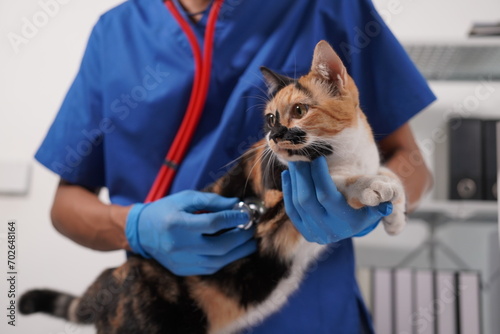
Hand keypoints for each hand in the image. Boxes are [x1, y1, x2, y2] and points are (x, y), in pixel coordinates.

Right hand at [125, 190, 255, 275]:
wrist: (140, 232)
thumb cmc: (165, 210)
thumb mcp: (185, 198)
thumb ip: (211, 201)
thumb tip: (236, 205)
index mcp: (177, 224)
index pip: (212, 224)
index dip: (233, 219)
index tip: (246, 214)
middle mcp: (179, 245)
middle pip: (219, 246)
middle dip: (240, 237)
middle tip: (251, 228)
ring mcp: (181, 261)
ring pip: (218, 261)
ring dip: (238, 252)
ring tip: (249, 242)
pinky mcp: (183, 270)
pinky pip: (210, 268)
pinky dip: (226, 259)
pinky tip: (234, 251)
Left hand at [281, 157, 391, 243]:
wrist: (350, 227)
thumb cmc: (363, 209)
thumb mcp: (374, 208)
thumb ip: (379, 203)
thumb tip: (387, 203)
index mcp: (345, 222)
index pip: (326, 196)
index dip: (319, 176)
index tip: (318, 159)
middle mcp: (327, 230)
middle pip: (307, 199)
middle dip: (302, 176)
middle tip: (300, 158)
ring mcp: (314, 232)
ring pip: (297, 203)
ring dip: (295, 181)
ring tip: (295, 163)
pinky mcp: (304, 230)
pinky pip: (292, 209)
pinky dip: (288, 191)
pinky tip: (288, 175)